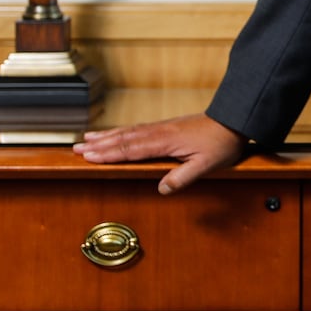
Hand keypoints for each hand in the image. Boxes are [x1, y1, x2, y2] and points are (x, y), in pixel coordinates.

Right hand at [72, 113, 245, 194]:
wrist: (234, 121)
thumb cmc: (222, 143)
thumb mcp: (207, 165)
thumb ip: (184, 177)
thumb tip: (161, 190)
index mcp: (165, 142)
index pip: (131, 149)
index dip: (108, 153)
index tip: (88, 156)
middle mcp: (159, 132)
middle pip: (123, 139)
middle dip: (99, 145)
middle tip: (76, 149)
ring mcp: (161, 128)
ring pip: (128, 132)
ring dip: (106, 137)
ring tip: (85, 140)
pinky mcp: (165, 127)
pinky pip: (137, 129)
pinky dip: (120, 132)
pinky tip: (114, 134)